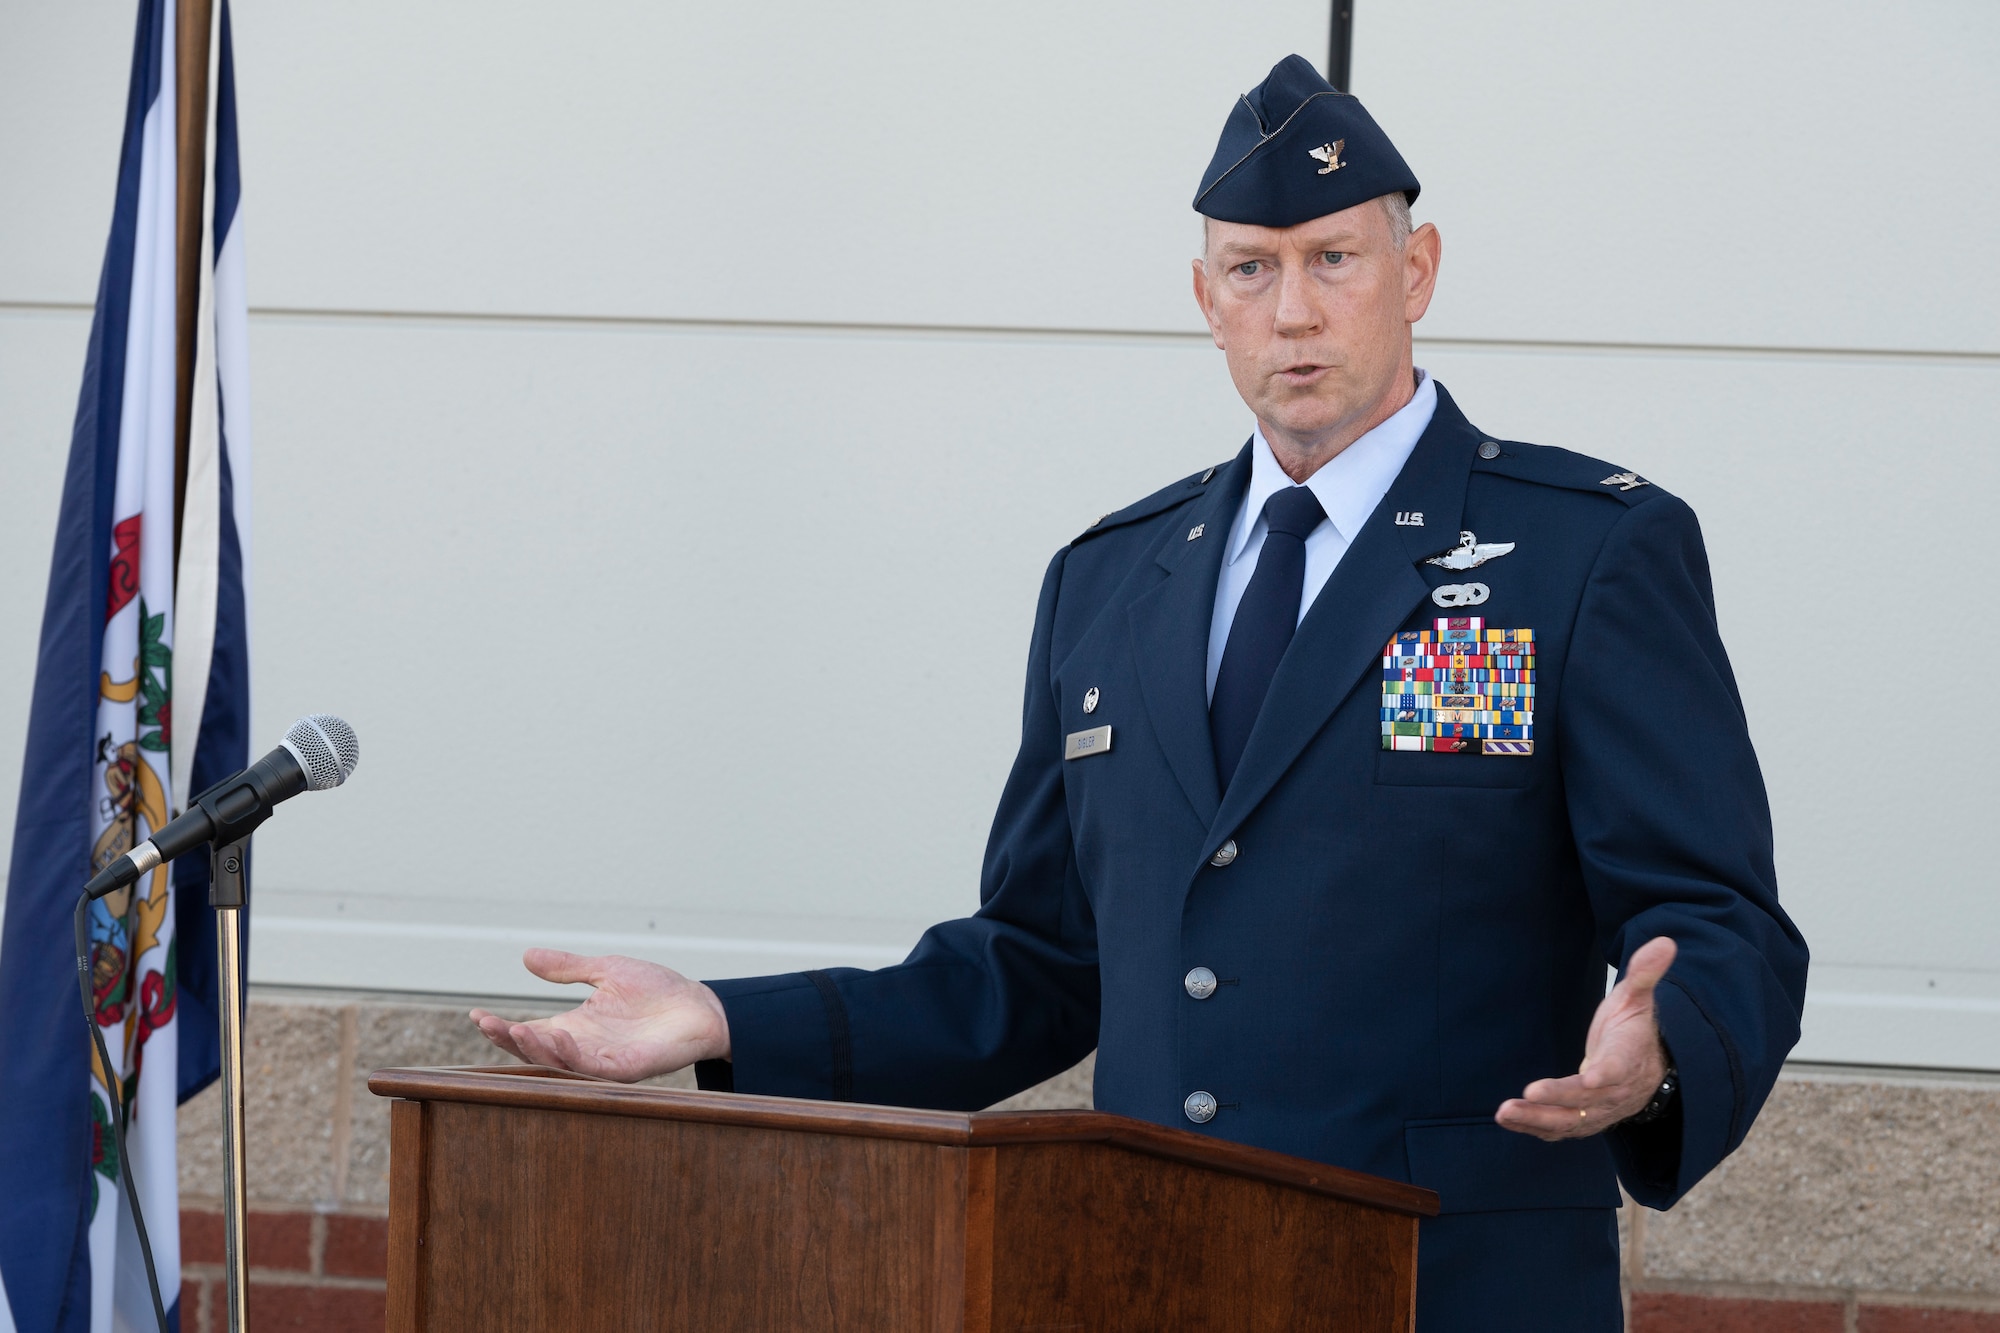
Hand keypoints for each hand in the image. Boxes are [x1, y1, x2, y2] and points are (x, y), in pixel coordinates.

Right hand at [469, 949, 730, 1082]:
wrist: (701, 1006)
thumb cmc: (658, 991)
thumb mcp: (606, 971)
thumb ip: (568, 969)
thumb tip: (526, 955)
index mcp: (575, 1027)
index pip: (529, 1032)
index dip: (501, 1027)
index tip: (475, 1015)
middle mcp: (582, 1047)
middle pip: (534, 1051)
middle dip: (507, 1041)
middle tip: (486, 1024)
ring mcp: (601, 1061)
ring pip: (556, 1063)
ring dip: (533, 1048)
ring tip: (513, 1029)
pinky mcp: (623, 1069)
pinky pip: (590, 1067)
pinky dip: (569, 1054)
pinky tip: (557, 1035)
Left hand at [1495, 936, 1675, 1140]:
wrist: (1648, 1068)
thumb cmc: (1634, 1028)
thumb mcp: (1638, 998)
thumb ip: (1644, 974)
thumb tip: (1665, 941)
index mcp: (1628, 1059)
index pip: (1618, 1070)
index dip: (1604, 1076)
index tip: (1591, 1078)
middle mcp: (1615, 1091)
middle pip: (1587, 1101)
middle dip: (1557, 1100)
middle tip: (1526, 1095)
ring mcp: (1600, 1110)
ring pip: (1569, 1122)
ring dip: (1536, 1119)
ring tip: (1504, 1113)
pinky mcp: (1585, 1120)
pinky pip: (1560, 1129)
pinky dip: (1535, 1128)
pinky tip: (1509, 1120)